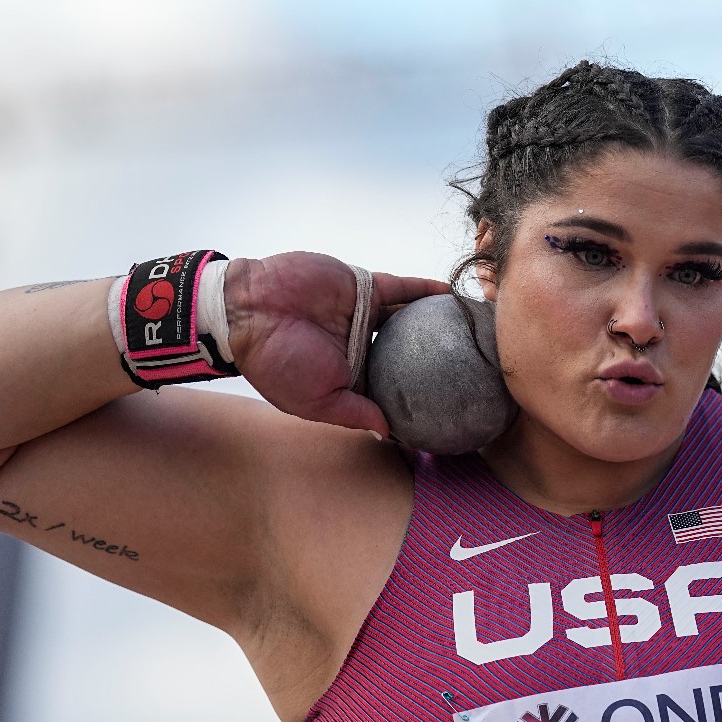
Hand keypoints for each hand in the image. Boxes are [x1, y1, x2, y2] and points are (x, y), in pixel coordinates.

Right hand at [223, 252, 452, 436]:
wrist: (250, 309)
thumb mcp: (317, 400)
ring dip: (437, 322)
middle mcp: (361, 344)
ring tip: (471, 328)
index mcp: (350, 374)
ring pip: (410, 318)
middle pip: (408, 351)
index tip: (448, 406)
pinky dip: (425, 290)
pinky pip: (401, 288)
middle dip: (436, 358)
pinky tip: (451, 295)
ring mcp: (364, 314)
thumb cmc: (278, 361)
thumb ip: (354, 413)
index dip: (415, 394)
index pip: (390, 385)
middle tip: (472, 366)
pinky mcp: (363, 286)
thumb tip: (390, 434)